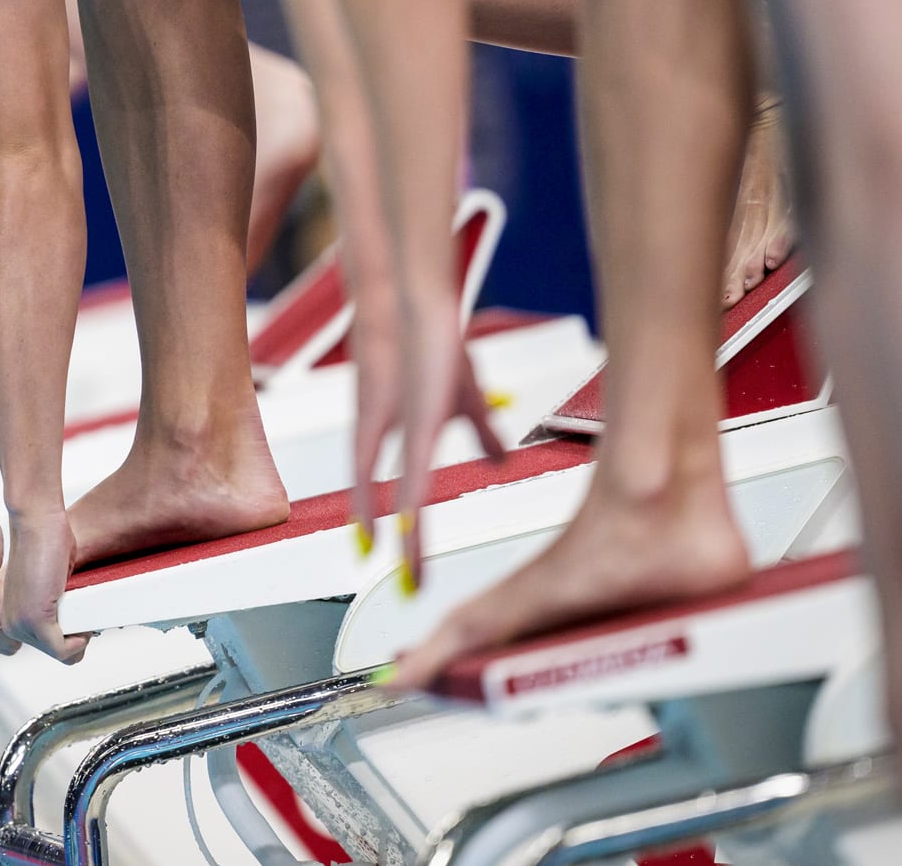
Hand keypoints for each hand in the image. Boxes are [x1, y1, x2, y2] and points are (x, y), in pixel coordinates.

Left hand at [0, 505, 89, 663]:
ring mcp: (20, 624)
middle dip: (75, 637)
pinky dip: (78, 644)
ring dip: (79, 638)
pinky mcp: (35, 621)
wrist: (37, 522)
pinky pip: (61, 651)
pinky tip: (84, 628)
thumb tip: (74, 619)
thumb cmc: (45, 542)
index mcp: (9, 616)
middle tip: (86, 615)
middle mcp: (10, 623)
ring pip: (59, 652)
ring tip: (85, 614)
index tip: (80, 619)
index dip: (68, 635)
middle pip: (53, 651)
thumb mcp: (47, 581)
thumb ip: (50, 602)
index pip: (44, 644)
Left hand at [389, 294, 503, 592]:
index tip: (407, 566)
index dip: (406, 530)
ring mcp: (408, 438)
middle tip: (411, 588)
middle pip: (401, 507)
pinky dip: (413, 508)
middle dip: (405, 547)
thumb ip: (483, 434)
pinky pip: (415, 478)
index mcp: (412, 442)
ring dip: (409, 539)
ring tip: (413, 575)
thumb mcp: (466, 400)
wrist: (420, 314)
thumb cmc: (440, 351)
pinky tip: (413, 533)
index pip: (407, 497)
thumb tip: (500, 461)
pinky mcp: (421, 427)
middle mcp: (403, 446)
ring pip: (405, 500)